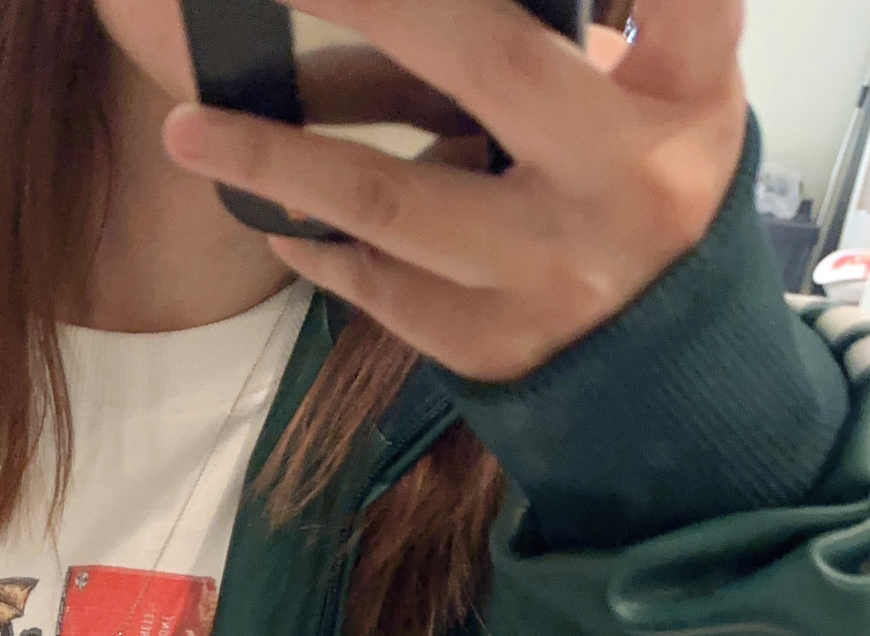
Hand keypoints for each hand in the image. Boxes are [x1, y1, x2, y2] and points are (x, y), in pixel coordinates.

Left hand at [160, 0, 745, 382]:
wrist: (663, 365)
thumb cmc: (644, 177)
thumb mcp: (660, 89)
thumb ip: (584, 32)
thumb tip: (451, 13)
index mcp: (682, 94)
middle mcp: (626, 182)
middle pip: (485, 63)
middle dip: (371, 1)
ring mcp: (551, 276)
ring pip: (390, 202)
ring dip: (275, 157)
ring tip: (187, 129)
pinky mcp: (493, 346)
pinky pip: (378, 282)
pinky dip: (315, 243)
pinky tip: (265, 211)